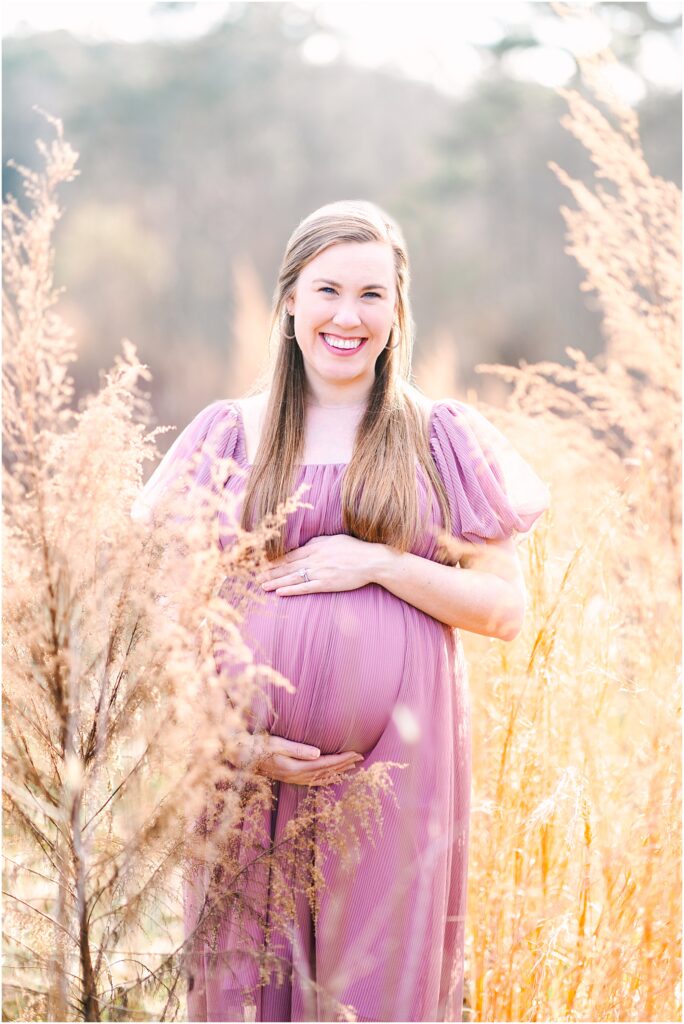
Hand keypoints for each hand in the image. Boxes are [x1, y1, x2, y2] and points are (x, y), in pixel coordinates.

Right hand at [232, 732, 363, 786]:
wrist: (239, 756)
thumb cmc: (256, 746)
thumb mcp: (276, 744)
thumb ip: (297, 749)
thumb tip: (318, 753)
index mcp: (293, 768)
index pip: (324, 764)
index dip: (341, 759)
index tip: (356, 753)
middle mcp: (295, 775)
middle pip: (325, 772)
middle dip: (344, 765)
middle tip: (361, 757)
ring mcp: (292, 777)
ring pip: (320, 777)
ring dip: (337, 771)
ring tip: (352, 766)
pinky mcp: (289, 775)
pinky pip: (312, 779)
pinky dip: (325, 777)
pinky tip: (331, 775)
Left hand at [255, 535, 378, 594]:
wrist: (371, 561)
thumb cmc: (355, 549)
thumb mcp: (334, 540)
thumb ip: (318, 542)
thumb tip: (305, 544)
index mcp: (315, 547)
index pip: (290, 554)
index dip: (274, 560)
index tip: (262, 563)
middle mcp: (314, 559)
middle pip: (287, 566)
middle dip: (269, 571)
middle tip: (254, 576)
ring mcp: (320, 572)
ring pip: (292, 578)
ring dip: (275, 582)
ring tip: (262, 585)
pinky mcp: (326, 584)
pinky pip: (305, 588)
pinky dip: (291, 590)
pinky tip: (280, 592)